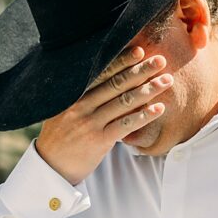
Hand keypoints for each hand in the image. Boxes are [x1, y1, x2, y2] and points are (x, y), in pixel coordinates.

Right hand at [36, 46, 171, 183]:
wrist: (50, 166)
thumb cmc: (60, 136)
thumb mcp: (61, 111)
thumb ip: (79, 96)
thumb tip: (103, 78)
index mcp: (72, 96)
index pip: (100, 74)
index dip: (121, 61)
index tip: (139, 51)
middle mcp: (80, 106)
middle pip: (115, 84)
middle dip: (140, 71)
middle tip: (160, 60)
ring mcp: (89, 123)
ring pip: (123, 102)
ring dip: (148, 90)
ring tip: (166, 80)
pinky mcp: (98, 141)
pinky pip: (125, 126)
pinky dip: (144, 116)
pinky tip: (159, 109)